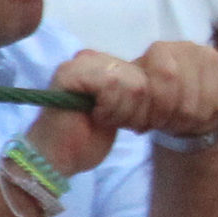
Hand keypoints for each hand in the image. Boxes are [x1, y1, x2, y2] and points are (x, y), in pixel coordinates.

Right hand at [26, 49, 153, 175]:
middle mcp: (91, 57)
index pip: (146, 74)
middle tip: (117, 124)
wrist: (55, 159)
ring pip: (131, 82)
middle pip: (141, 79)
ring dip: (123, 112)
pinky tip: (96, 117)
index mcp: (104, 64)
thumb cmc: (87, 140)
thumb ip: (134, 93)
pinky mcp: (70, 73)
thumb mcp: (121, 112)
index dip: (147, 104)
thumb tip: (162, 89)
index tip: (133, 123)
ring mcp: (80, 63)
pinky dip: (110, 108)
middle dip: (137, 110)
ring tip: (105, 121)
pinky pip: (111, 84)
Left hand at [132, 40, 217, 137]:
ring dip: (198, 120)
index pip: (166, 76)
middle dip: (180, 119)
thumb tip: (140, 117)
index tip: (156, 122)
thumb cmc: (157, 98)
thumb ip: (140, 100)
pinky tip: (207, 112)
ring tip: (188, 121)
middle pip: (188, 96)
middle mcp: (188, 47)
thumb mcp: (142, 99)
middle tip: (173, 124)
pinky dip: (216, 115)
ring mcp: (212, 54)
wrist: (181, 97)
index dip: (162, 107)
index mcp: (160, 50)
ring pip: (209, 101)